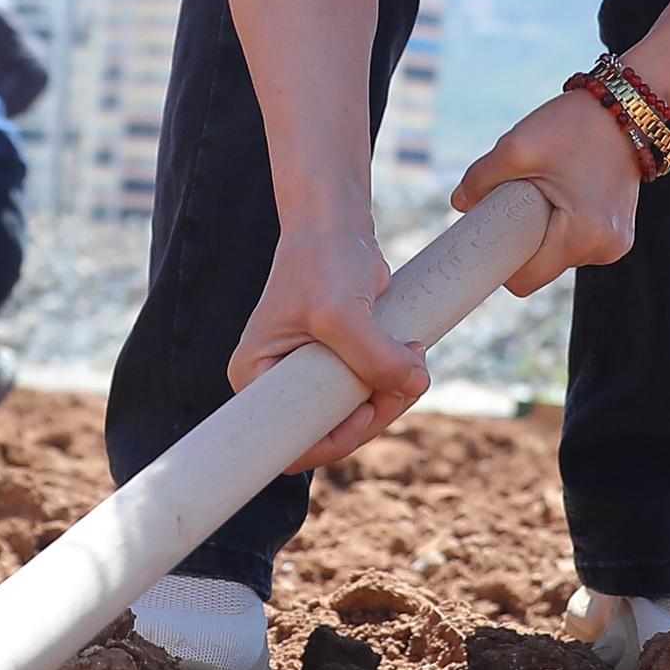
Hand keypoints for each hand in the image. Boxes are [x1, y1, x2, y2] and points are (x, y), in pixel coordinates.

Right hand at [230, 219, 424, 472]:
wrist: (336, 226)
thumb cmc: (322, 261)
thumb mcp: (343, 313)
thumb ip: (375, 357)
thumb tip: (413, 385)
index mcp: (255, 376)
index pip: (287, 442)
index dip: (331, 442)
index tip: (365, 412)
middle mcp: (277, 382)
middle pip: (329, 433)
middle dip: (373, 413)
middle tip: (404, 380)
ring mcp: (310, 376)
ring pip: (356, 416)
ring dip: (392, 395)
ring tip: (412, 354)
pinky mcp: (339, 365)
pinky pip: (369, 394)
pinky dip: (395, 382)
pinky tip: (409, 352)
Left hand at [455, 92, 643, 298]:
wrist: (629, 107)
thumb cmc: (576, 125)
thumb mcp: (518, 146)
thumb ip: (481, 178)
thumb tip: (460, 204)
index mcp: (582, 238)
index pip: (525, 280)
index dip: (500, 262)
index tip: (489, 236)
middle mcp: (605, 250)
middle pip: (541, 267)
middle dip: (522, 240)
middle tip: (518, 199)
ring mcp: (616, 244)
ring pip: (558, 254)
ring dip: (544, 230)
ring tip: (549, 188)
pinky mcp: (620, 232)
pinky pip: (576, 240)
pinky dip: (562, 223)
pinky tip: (565, 192)